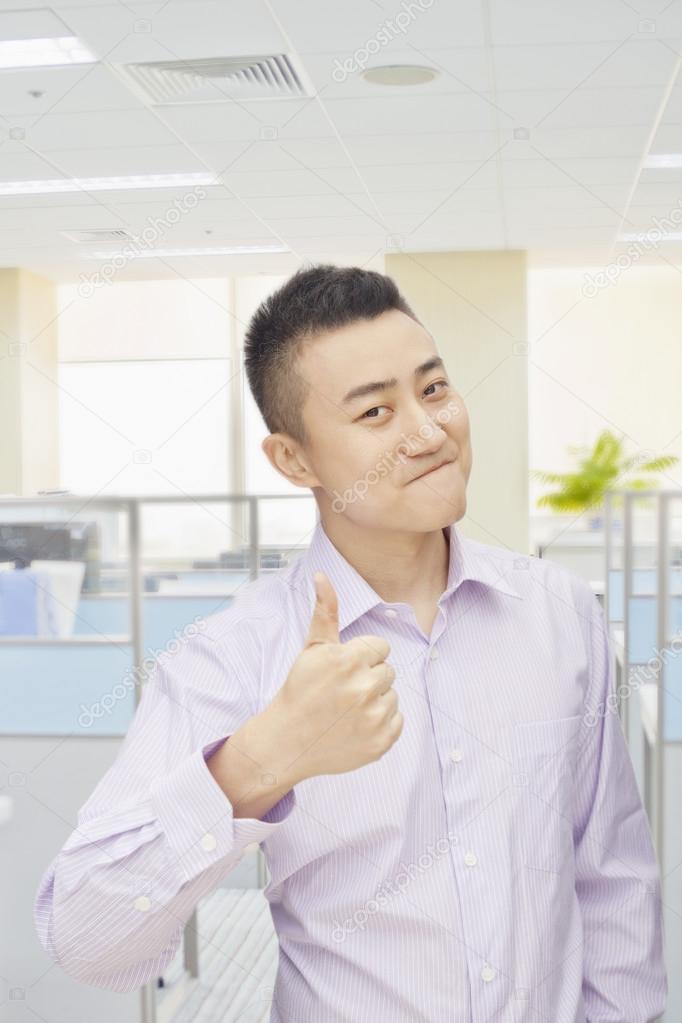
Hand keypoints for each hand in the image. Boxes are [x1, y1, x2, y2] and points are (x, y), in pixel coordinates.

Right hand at [264, 571, 402, 783]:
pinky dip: (381, 725)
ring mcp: (373, 717)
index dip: (361, 658)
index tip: (342, 671)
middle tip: (342, 692)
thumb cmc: (300, 690)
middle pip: (388, 671)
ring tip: (347, 711)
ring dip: (375, 701)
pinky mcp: (381, 742)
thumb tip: (322, 576)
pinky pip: (397, 721)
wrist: (287, 742)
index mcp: (347, 660)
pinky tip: (355, 727)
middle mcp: (363, 688)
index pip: (380, 648)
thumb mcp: (312, 649)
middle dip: (368, 678)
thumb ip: (325, 612)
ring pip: (392, 696)